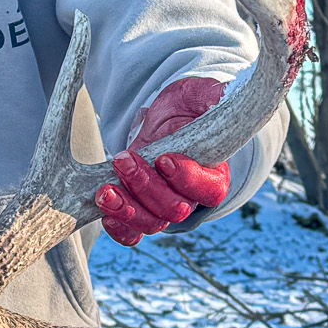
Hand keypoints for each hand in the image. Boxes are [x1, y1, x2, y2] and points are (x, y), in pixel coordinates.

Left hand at [95, 76, 229, 246]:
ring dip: (126, 209)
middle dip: (145, 187)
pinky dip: (119, 228)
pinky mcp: (140, 207)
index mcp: (214, 174)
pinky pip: (133, 233)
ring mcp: (164, 205)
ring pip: (151, 223)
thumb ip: (215, 97)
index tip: (164, 158)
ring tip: (105, 190)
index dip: (186, 179)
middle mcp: (191, 196)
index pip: (209, 191)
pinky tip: (105, 210)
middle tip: (124, 160)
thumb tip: (222, 94)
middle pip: (174, 209)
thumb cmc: (189, 106)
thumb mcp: (203, 95)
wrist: (166, 116)